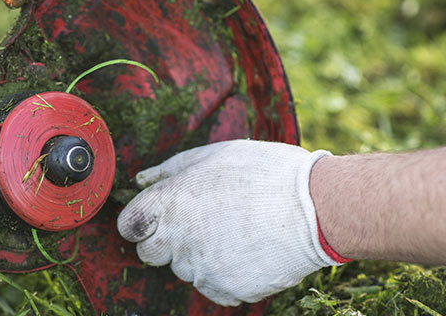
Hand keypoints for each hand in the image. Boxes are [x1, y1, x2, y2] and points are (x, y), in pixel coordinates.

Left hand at [117, 140, 344, 305]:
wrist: (316, 207)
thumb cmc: (264, 172)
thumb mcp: (212, 155)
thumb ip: (169, 170)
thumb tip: (140, 180)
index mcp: (169, 203)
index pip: (129, 225)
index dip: (142, 221)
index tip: (158, 217)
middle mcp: (178, 239)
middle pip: (150, 253)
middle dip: (166, 241)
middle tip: (201, 223)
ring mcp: (201, 268)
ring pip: (185, 269)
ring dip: (200, 255)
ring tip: (235, 231)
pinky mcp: (226, 289)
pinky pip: (214, 287)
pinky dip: (225, 274)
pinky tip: (247, 251)